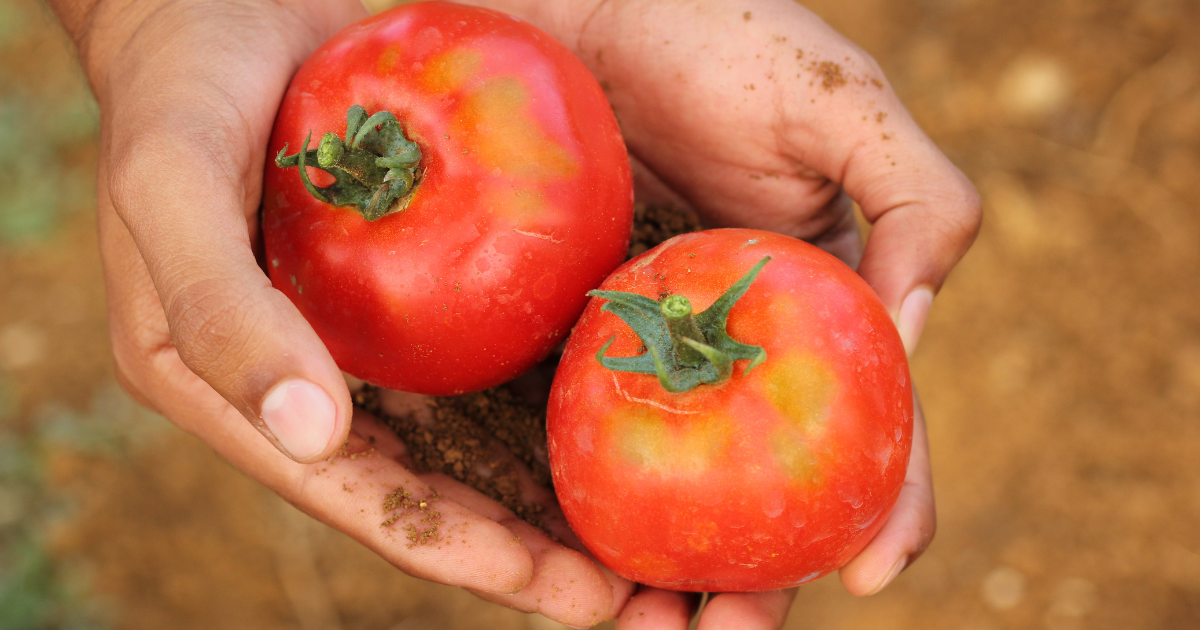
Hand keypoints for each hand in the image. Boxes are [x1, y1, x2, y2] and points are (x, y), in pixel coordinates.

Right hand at [49, 0, 630, 624]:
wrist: (218, 5)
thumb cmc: (180, 91)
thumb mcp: (170, 188)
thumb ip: (223, 313)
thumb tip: (312, 436)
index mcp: (241, 396)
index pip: (372, 500)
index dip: (468, 555)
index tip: (569, 596)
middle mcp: (312, 388)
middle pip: (437, 497)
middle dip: (534, 558)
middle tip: (643, 598)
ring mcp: (366, 344)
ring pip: (474, 445)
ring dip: (557, 500)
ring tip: (652, 541)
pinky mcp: (407, 293)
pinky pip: (489, 362)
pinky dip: (551, 402)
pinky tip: (622, 414)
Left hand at [471, 0, 979, 626]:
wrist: (577, 8)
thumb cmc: (714, 35)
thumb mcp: (841, 103)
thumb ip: (919, 202)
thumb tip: (915, 334)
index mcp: (820, 308)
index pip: (871, 427)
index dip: (888, 506)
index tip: (872, 575)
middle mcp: (738, 346)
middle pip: (766, 482)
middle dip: (761, 574)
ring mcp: (652, 353)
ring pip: (675, 484)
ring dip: (668, 568)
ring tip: (641, 627)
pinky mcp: (568, 342)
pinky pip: (583, 436)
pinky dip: (585, 504)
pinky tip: (567, 556)